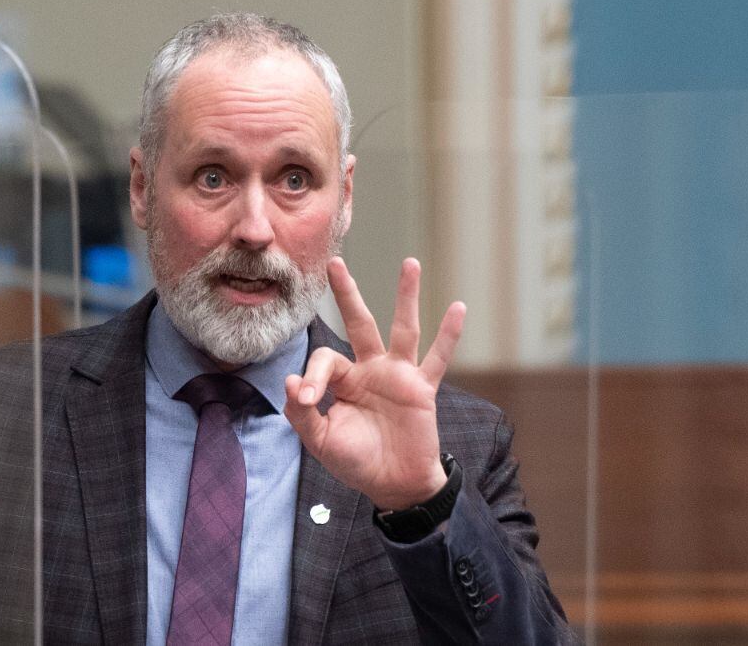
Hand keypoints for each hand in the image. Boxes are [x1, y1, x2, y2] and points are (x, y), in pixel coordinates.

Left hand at [284, 256, 465, 509]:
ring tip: (410, 263)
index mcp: (344, 380)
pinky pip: (438, 358)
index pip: (325, 360)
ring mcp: (399, 376)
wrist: (394, 485)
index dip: (312, 375)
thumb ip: (301, 413)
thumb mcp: (320, 440)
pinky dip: (449, 335)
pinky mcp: (422, 389)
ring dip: (406, 296)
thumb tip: (289, 380)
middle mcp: (371, 369)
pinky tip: (458, 308)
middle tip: (334, 262)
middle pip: (359, 322)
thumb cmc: (356, 462)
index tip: (306, 397)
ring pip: (404, 328)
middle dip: (346, 293)